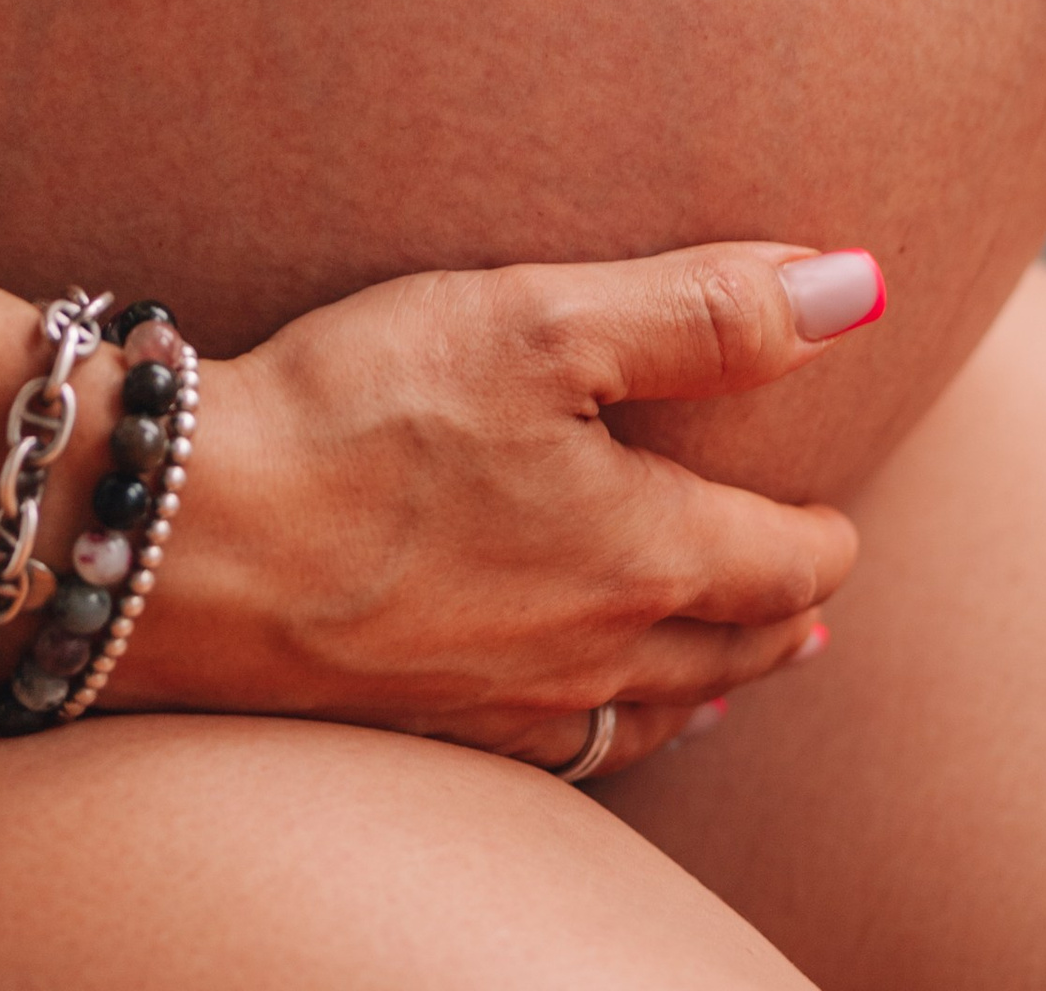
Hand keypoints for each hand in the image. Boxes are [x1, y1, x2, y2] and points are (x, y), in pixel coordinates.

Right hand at [115, 241, 878, 775]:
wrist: (184, 543)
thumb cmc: (363, 414)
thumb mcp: (546, 322)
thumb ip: (707, 308)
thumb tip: (860, 289)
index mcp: (642, 558)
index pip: (785, 562)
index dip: (826, 535)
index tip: (839, 509)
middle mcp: (593, 656)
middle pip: (732, 651)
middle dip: (781, 614)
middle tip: (809, 589)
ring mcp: (507, 708)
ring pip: (652, 715)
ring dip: (708, 682)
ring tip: (735, 668)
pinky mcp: (425, 728)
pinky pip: (558, 755)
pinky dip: (607, 728)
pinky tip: (584, 710)